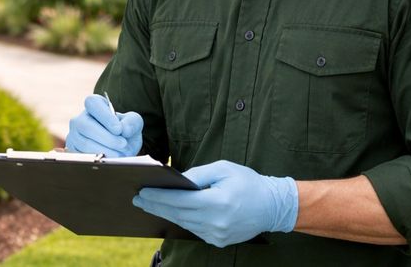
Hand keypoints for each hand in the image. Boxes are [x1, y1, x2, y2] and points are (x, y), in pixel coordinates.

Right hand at [64, 94, 142, 156]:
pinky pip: (83, 156)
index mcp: (94, 105)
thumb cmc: (124, 132)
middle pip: (86, 126)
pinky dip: (98, 159)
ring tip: (120, 154)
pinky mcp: (73, 151)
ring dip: (104, 150)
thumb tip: (124, 129)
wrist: (120, 149)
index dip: (105, 116)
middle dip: (107, 137)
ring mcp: (74, 135)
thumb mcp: (133, 123)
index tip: (118, 129)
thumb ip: (132, 122)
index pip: (93, 103)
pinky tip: (110, 160)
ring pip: (84, 143)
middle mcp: (80, 118)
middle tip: (123, 144)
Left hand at [133, 160, 297, 247]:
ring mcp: (218, 235)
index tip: (142, 192)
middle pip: (177, 214)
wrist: (272, 206)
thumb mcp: (223, 169)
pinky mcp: (219, 241)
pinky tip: (171, 213)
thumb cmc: (248, 182)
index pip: (179, 201)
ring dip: (166, 214)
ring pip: (184, 224)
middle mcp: (216, 222)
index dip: (158, 197)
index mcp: (217, 202)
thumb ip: (198, 175)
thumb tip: (176, 182)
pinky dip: (181, 220)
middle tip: (138, 199)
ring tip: (149, 204)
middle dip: (156, 206)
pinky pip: (194, 230)